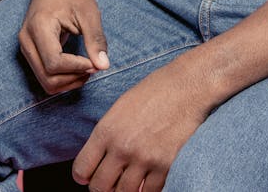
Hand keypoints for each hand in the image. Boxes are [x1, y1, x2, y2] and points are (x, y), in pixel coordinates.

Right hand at [18, 0, 110, 94]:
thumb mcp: (89, 12)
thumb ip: (95, 39)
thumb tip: (103, 66)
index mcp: (39, 26)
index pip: (54, 62)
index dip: (77, 68)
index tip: (95, 63)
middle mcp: (27, 39)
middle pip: (47, 77)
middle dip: (73, 79)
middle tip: (94, 67)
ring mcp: (26, 47)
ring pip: (45, 82)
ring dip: (68, 83)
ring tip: (88, 69)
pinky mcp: (30, 52)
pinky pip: (44, 76)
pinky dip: (62, 80)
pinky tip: (78, 69)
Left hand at [72, 54, 213, 191]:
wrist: (186, 87)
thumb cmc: (153, 92)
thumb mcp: (120, 107)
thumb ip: (107, 135)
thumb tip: (99, 160)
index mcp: (107, 130)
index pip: (81, 169)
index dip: (83, 176)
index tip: (88, 176)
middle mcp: (122, 147)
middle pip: (100, 187)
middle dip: (102, 187)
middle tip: (110, 181)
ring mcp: (144, 158)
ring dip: (125, 190)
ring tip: (129, 181)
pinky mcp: (165, 166)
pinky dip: (147, 190)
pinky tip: (147, 181)